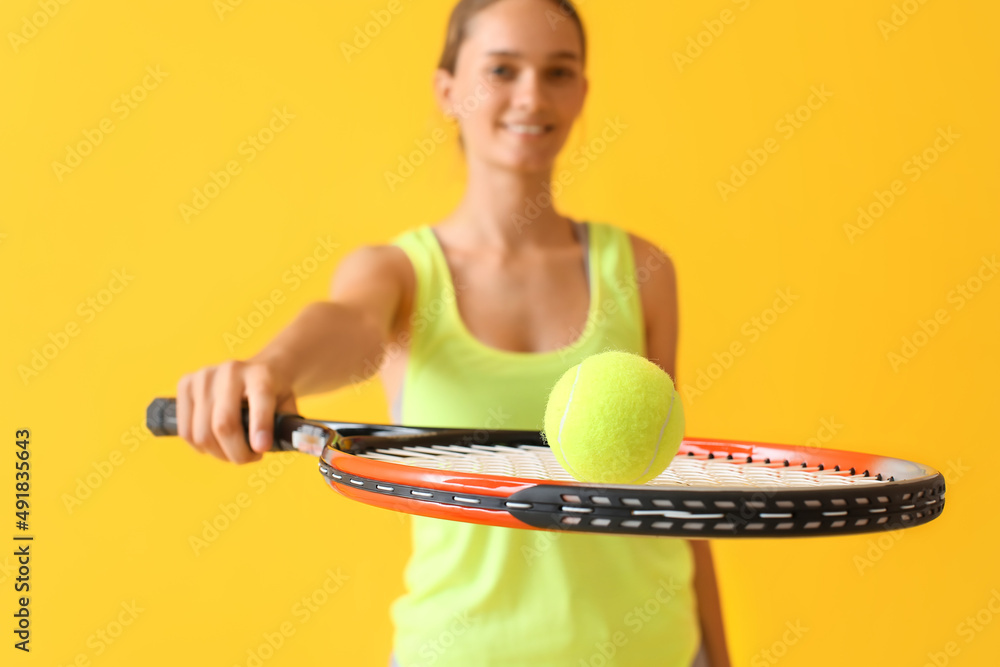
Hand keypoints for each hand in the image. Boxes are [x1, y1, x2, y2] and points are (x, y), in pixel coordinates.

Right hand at [175, 360, 297, 463]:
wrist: (256, 369)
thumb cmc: (274, 393)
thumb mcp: (288, 404)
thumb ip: (287, 425)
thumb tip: (289, 448)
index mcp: (262, 374)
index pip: (260, 399)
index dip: (260, 426)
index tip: (261, 450)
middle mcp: (231, 371)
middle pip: (224, 424)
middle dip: (237, 453)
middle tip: (251, 458)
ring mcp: (204, 376)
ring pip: (202, 432)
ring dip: (219, 454)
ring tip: (236, 451)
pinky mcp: (186, 384)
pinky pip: (186, 430)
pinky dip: (201, 447)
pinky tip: (217, 444)